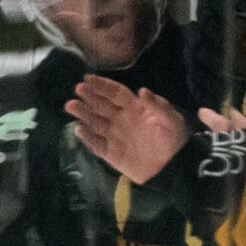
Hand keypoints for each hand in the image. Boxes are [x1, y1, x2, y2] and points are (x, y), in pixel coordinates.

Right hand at [68, 76, 188, 177]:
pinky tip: (79, 129)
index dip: (102, 85)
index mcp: (134, 107)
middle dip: (89, 97)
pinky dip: (87, 137)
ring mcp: (114, 135)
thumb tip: (142, 91)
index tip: (88, 78)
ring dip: (83, 113)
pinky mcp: (111, 153)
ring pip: (94, 122)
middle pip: (101, 105)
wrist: (173, 167)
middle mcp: (120, 119)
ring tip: (72, 105)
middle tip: (79, 90)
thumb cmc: (174, 140)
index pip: (115, 93)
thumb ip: (158, 105)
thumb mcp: (171, 120)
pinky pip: (96, 144)